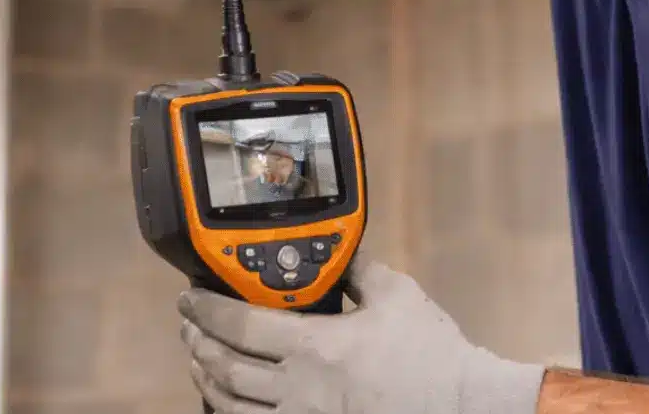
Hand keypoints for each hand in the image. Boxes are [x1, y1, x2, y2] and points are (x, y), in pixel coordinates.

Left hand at [178, 255, 544, 413]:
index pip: (241, 325)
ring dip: (207, 381)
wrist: (460, 406)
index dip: (206, 310)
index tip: (189, 297)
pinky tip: (228, 403)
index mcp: (315, 346)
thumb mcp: (396, 294)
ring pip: (231, 409)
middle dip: (198, 344)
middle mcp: (300, 390)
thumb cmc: (431, 353)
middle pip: (225, 368)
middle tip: (189, 326)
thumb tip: (340, 250)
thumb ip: (360, 268)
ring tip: (200, 361)